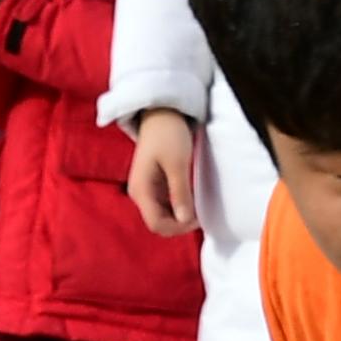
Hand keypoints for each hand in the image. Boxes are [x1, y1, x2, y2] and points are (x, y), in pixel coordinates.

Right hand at [128, 108, 198, 235]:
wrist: (161, 113)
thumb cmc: (168, 134)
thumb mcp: (177, 164)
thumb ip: (180, 193)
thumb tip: (185, 220)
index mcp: (141, 190)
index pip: (156, 224)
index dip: (178, 227)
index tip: (198, 218)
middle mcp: (139, 194)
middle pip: (158, 222)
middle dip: (179, 223)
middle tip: (200, 214)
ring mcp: (146, 190)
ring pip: (162, 215)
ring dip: (180, 215)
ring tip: (197, 206)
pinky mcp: (153, 185)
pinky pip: (165, 205)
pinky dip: (178, 206)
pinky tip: (190, 198)